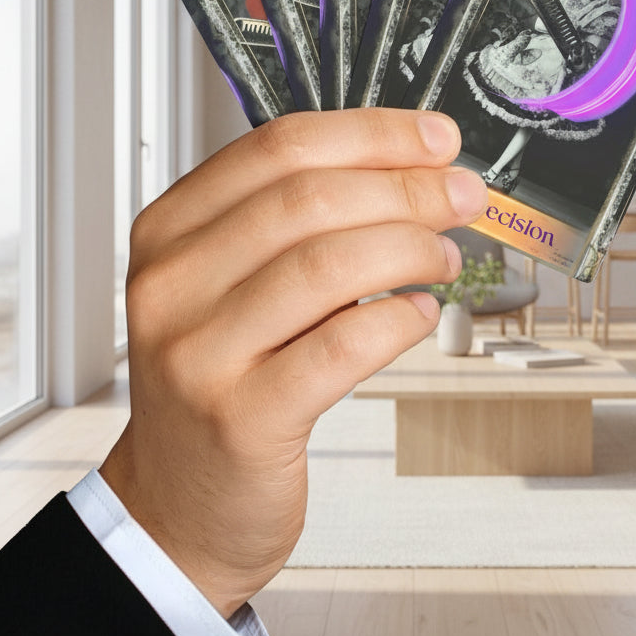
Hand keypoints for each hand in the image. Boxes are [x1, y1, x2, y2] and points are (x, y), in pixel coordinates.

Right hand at [99, 109, 487, 615]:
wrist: (182, 501)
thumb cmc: (226, 379)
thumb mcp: (233, 284)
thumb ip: (297, 225)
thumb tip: (411, 170)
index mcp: (171, 230)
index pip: (279, 147)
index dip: (373, 134)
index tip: (436, 140)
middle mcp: (173, 283)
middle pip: (309, 199)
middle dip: (408, 188)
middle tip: (463, 196)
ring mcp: (200, 353)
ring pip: (328, 265)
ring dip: (410, 248)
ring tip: (445, 256)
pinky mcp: (242, 417)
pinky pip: (342, 346)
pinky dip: (398, 319)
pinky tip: (419, 312)